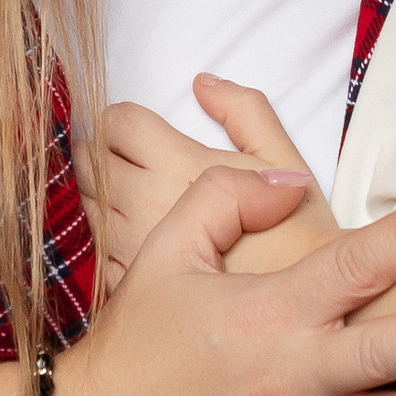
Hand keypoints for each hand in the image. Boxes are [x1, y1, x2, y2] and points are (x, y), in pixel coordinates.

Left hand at [79, 80, 339, 285]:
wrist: (308, 314)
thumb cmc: (300, 236)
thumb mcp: (284, 158)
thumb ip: (244, 109)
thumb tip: (202, 82)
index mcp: (177, 165)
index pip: (115, 123)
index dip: (122, 119)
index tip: (138, 129)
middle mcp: (143, 205)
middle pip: (89, 160)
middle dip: (104, 151)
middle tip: (131, 158)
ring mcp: (129, 249)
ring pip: (87, 205)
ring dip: (103, 194)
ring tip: (139, 198)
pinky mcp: (128, 288)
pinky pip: (97, 250)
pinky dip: (109, 237)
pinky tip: (141, 240)